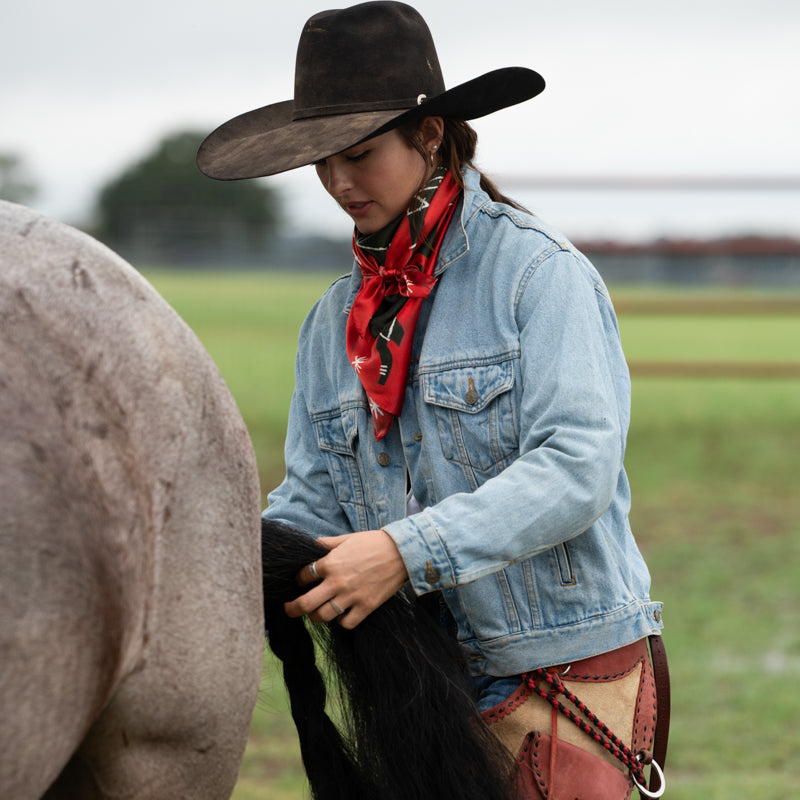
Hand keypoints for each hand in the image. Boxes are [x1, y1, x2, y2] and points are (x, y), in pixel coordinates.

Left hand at [283, 529, 407, 628]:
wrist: (401, 552)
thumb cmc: (373, 543)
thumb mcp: (346, 538)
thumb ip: (327, 544)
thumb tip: (312, 545)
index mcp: (330, 563)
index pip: (304, 576)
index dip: (300, 579)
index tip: (302, 581)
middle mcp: (337, 582)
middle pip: (306, 603)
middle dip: (293, 608)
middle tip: (289, 609)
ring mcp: (351, 596)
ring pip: (323, 616)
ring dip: (316, 616)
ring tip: (316, 614)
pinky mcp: (366, 607)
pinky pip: (346, 623)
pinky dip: (341, 622)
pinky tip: (342, 615)